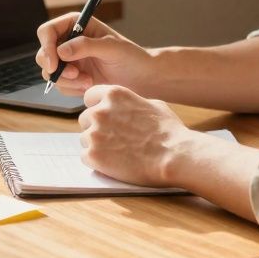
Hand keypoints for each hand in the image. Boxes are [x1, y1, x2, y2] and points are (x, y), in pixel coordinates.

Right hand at [34, 12, 153, 95]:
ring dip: (67, 80)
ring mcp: (69, 60)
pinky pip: (60, 85)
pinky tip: (89, 85)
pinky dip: (72, 88)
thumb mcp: (112, 48)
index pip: (47, 31)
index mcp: (76, 25)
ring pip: (50, 72)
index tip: (54, 64)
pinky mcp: (72, 77)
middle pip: (43, 53)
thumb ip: (86, 46)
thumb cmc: (131, 57)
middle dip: (56, 68)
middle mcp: (69, 41)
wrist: (141, 79)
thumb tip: (61, 51)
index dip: (46, 47)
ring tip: (88, 82)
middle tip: (74, 75)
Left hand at [78, 84, 199, 186]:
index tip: (104, 117)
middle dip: (96, 127)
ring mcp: (94, 133)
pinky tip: (113, 163)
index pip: (89, 96)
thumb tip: (124, 107)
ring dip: (96, 145)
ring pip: (84, 138)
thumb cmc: (169, 131)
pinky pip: (85, 156)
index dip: (97, 107)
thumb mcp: (153, 105)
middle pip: (85, 119)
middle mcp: (100, 111)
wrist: (174, 157)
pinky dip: (96, 161)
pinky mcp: (93, 155)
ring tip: (117, 152)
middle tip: (113, 139)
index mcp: (113, 94)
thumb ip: (131, 103)